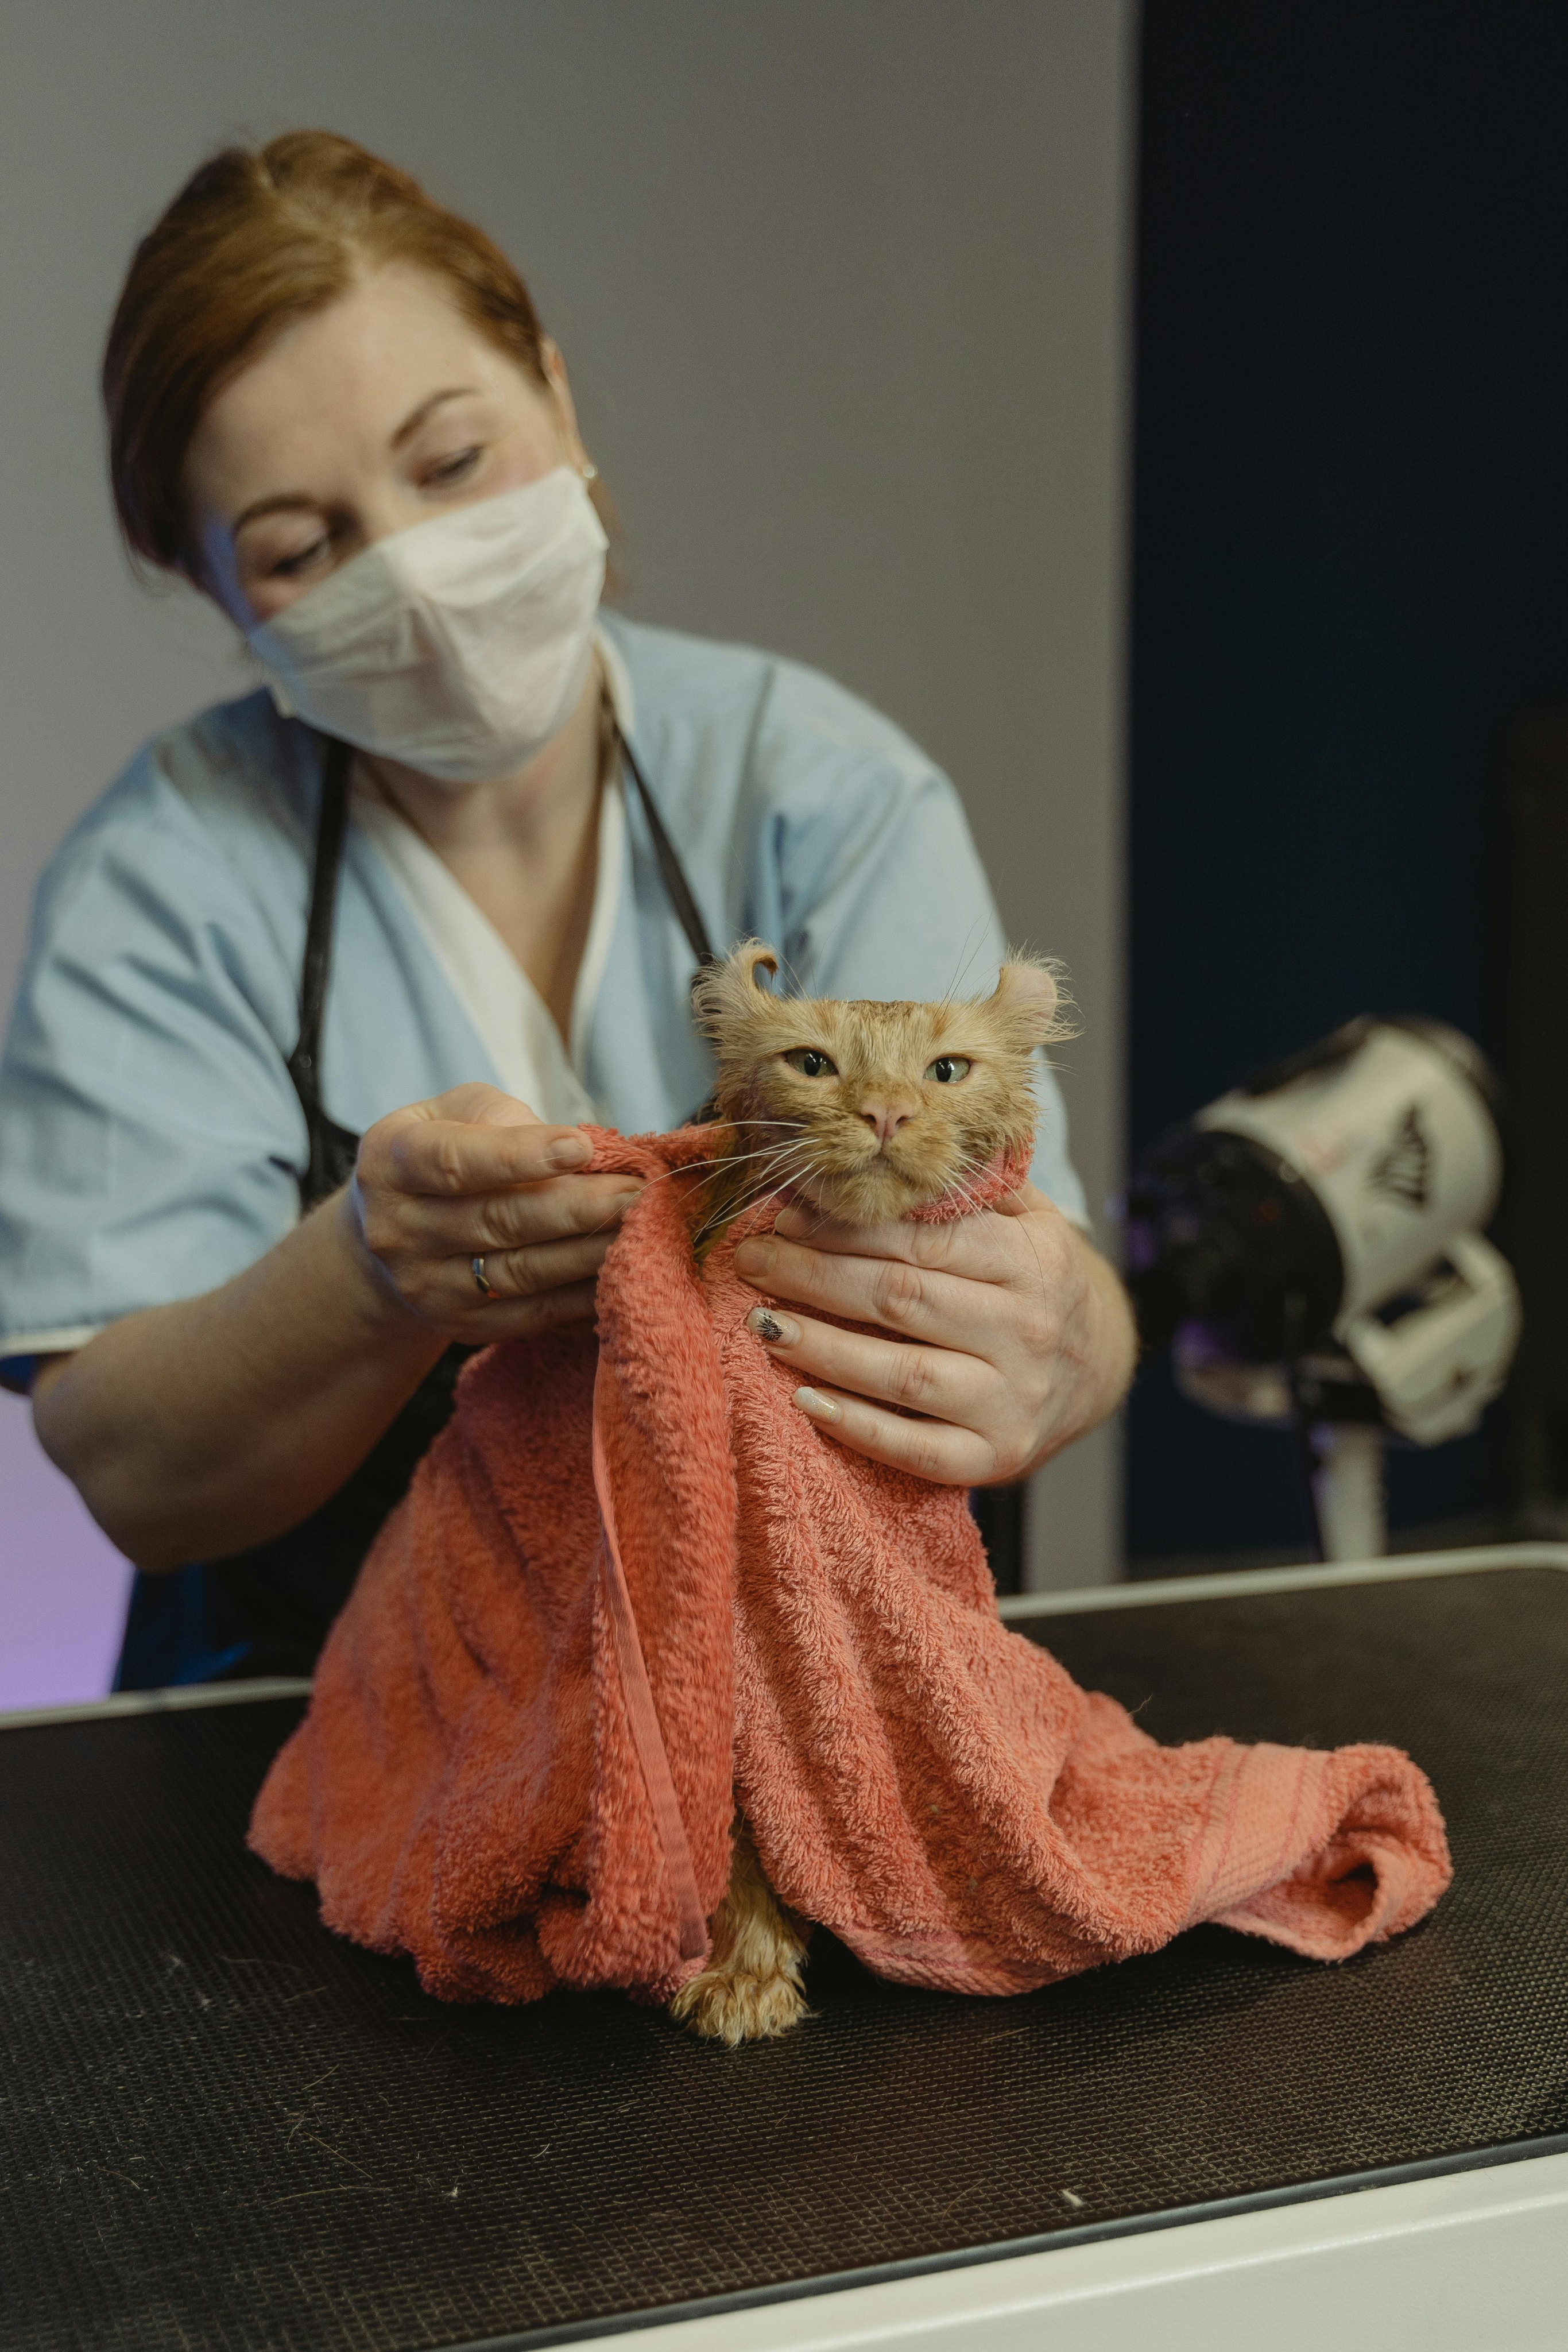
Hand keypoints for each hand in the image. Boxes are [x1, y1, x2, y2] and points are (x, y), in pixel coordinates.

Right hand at [344, 1083, 640, 1341]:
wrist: (393, 1234)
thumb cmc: (444, 1152)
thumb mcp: (453, 1112)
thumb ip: (503, 1118)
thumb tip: (579, 1150)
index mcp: (392, 1163)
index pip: (456, 1162)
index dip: (519, 1156)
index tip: (582, 1147)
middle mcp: (399, 1231)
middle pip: (498, 1220)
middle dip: (577, 1207)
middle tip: (638, 1192)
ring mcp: (427, 1286)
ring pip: (521, 1272)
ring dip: (589, 1251)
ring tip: (642, 1228)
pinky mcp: (461, 1325)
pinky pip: (533, 1313)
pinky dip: (582, 1293)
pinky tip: (623, 1269)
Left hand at [730, 1182, 1134, 1484]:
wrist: (1098, 1369)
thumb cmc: (1038, 1283)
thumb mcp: (1031, 1222)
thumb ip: (973, 1186)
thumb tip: (889, 1146)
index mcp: (1032, 1262)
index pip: (926, 1240)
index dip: (847, 1229)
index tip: (785, 1219)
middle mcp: (1026, 1330)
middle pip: (902, 1298)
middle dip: (814, 1277)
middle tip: (751, 1261)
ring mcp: (1011, 1400)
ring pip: (903, 1373)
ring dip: (823, 1348)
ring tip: (761, 1324)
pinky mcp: (996, 1456)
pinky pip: (916, 1449)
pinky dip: (856, 1427)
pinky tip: (804, 1401)